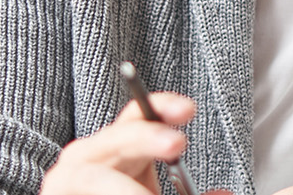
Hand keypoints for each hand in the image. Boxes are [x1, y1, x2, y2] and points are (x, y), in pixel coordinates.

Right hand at [41, 92, 229, 194]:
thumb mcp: (153, 194)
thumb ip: (187, 192)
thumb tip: (225, 193)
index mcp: (120, 146)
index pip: (141, 114)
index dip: (161, 107)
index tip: (187, 109)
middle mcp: (89, 155)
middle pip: (117, 137)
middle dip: (146, 138)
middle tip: (176, 143)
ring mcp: (66, 178)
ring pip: (96, 177)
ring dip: (128, 189)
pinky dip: (121, 194)